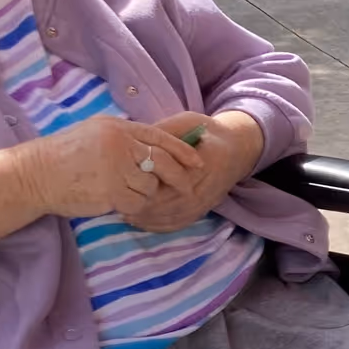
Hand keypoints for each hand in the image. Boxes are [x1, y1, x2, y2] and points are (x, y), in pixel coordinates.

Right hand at [23, 116, 205, 221]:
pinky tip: (117, 202)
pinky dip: (132, 206)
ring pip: (150, 186)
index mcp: (118, 128)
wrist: (36, 174)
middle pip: (163, 162)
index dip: (183, 151)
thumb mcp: (95, 133)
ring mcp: (115, 169)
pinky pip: (136, 203)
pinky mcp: (110, 192)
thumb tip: (154, 146)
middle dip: (178, 177)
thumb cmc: (64, 155)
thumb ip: (124, 138)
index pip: (160, 137)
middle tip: (186, 187)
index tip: (198, 162)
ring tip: (123, 191)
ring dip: (144, 193)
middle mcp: (119, 145)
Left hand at [121, 109, 264, 233]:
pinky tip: (135, 219)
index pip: (164, 181)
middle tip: (112, 198)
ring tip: (118, 208)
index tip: (121, 177)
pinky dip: (152, 225)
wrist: (236, 151)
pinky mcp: (198, 214)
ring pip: (165, 218)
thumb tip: (134, 141)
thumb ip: (163, 132)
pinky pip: (173, 225)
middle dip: (136, 202)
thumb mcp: (187, 122)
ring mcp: (200, 206)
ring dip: (140, 215)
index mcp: (199, 166)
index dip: (141, 182)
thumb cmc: (208, 133)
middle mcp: (201, 190)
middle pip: (161, 204)